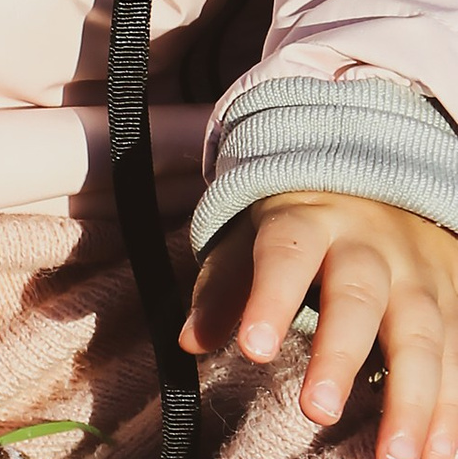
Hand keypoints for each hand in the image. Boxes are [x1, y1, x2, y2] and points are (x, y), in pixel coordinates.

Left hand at [185, 190, 457, 458]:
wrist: (381, 188)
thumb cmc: (303, 224)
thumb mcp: (254, 236)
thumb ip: (224, 286)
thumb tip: (189, 340)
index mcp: (308, 219)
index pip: (285, 253)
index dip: (270, 298)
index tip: (252, 349)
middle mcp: (369, 246)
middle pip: (356, 297)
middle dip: (339, 356)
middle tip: (317, 411)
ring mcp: (418, 276)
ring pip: (420, 335)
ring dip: (413, 401)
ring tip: (397, 457)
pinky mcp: (454, 305)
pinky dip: (453, 410)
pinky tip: (440, 453)